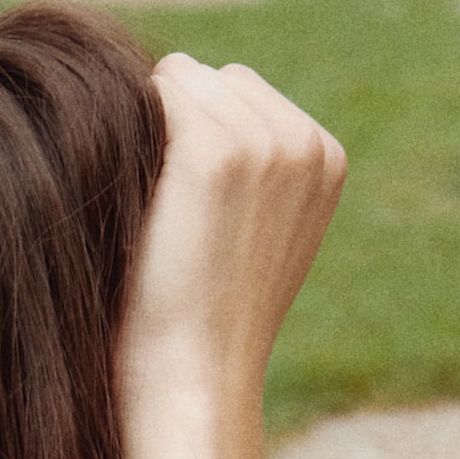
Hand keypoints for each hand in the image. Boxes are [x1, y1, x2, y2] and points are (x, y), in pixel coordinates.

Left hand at [117, 54, 345, 413]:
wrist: (190, 379)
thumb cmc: (205, 323)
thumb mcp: (257, 240)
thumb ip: (256, 174)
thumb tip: (208, 110)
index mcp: (326, 159)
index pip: (242, 93)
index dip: (199, 139)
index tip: (191, 213)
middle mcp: (305, 143)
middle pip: (214, 79)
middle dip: (180, 126)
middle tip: (167, 215)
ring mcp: (265, 143)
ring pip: (183, 79)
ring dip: (154, 130)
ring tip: (154, 211)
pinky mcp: (214, 152)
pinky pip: (156, 98)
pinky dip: (133, 136)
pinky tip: (136, 200)